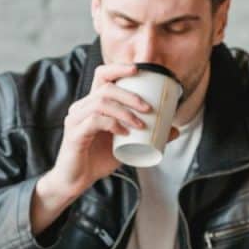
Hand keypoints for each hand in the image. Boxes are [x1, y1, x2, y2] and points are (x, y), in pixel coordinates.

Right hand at [47, 63, 150, 196]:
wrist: (77, 180)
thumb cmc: (99, 159)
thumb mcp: (127, 144)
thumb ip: (147, 135)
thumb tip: (174, 130)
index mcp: (92, 103)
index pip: (102, 75)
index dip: (118, 68)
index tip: (139, 69)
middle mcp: (82, 107)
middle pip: (106, 87)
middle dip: (130, 95)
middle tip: (149, 108)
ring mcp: (76, 119)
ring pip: (101, 102)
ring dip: (125, 111)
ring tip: (141, 124)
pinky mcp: (74, 133)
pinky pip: (94, 121)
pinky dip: (113, 124)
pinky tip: (124, 133)